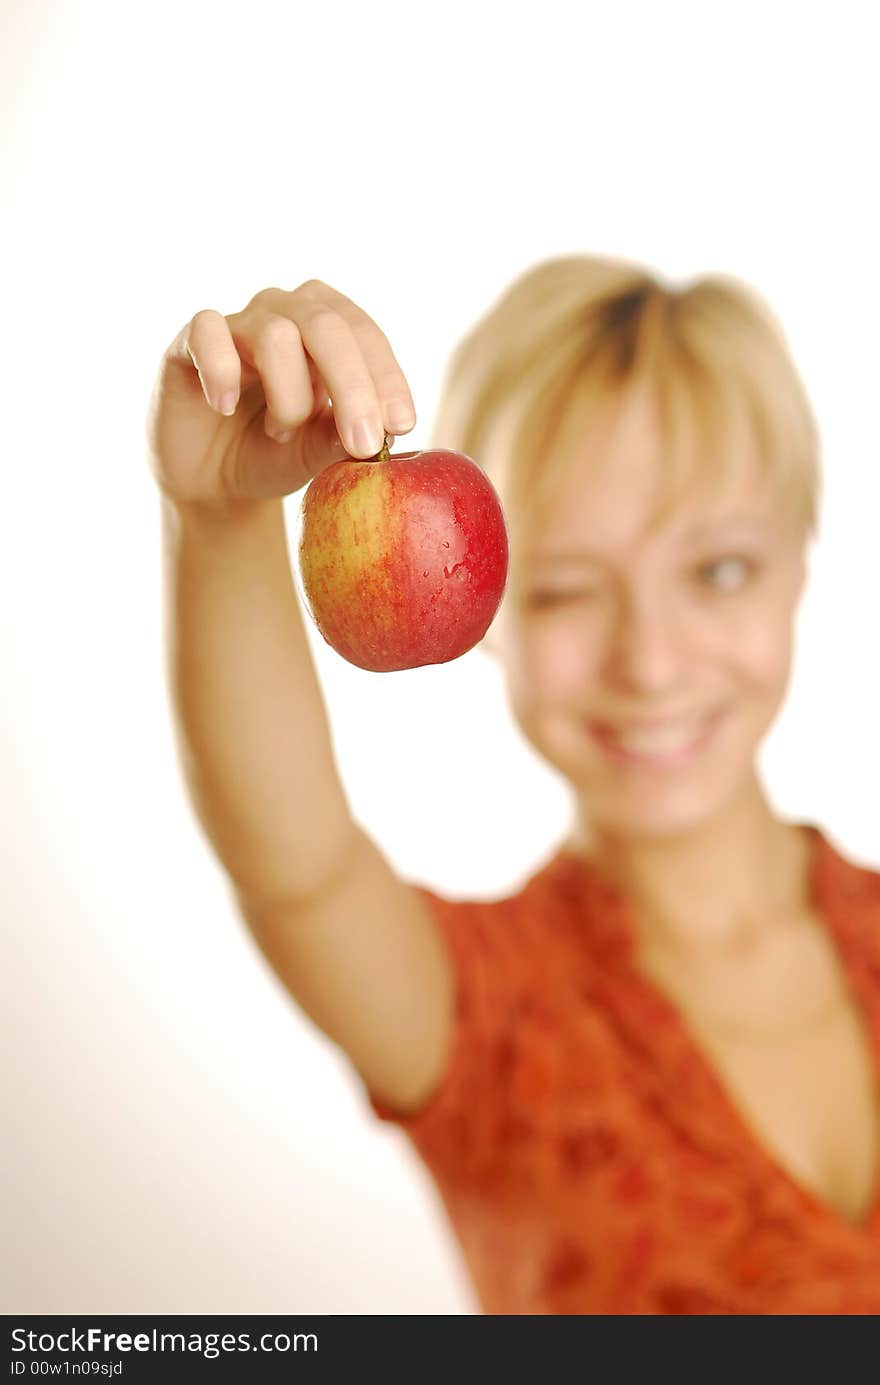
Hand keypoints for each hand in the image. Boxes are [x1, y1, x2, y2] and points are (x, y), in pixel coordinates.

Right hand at [145, 279, 416, 508]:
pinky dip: (222, 373)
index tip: (400, 425)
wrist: (212, 482)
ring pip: (276, 334)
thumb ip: (341, 437)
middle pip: (327, 326)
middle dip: (352, 387)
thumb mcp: (315, 454)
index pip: (365, 336)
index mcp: (329, 329)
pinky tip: (224, 408)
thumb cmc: (274, 455)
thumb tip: (378, 431)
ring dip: (288, 397)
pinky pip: (207, 332)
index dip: (386, 377)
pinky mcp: (188, 341)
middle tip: (362, 444)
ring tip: (278, 432)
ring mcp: (238, 323)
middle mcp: (286, 313)